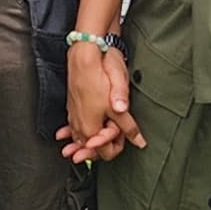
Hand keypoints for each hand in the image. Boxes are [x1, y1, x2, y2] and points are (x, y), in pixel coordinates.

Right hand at [63, 39, 141, 164]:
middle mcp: (79, 126)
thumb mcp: (119, 103)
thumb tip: (139, 140)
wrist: (84, 55)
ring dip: (91, 140)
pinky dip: (78, 130)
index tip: (124, 133)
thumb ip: (128, 126)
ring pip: (82, 138)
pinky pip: (74, 126)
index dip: (118, 145)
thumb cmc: (100, 75)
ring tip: (100, 134)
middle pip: (93, 148)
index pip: (106, 153)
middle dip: (104, 144)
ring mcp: (74, 116)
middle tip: (116, 132)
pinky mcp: (72, 106)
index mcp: (91, 129)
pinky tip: (77, 130)